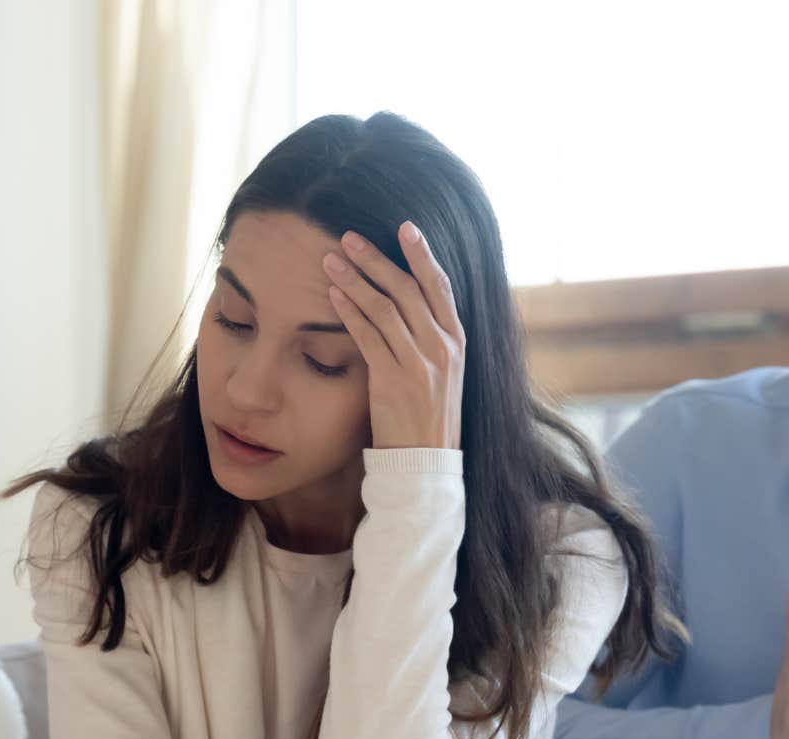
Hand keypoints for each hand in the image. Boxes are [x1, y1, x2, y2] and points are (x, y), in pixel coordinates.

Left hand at [323, 222, 464, 449]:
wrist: (426, 462)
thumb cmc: (429, 415)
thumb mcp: (444, 371)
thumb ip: (432, 336)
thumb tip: (408, 300)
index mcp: (457, 341)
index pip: (440, 287)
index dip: (423, 254)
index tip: (406, 227)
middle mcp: (443, 348)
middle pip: (407, 290)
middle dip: (377, 259)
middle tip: (350, 237)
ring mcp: (420, 364)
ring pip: (384, 308)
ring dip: (355, 279)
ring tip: (331, 259)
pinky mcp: (393, 380)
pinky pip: (368, 336)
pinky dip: (349, 311)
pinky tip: (333, 295)